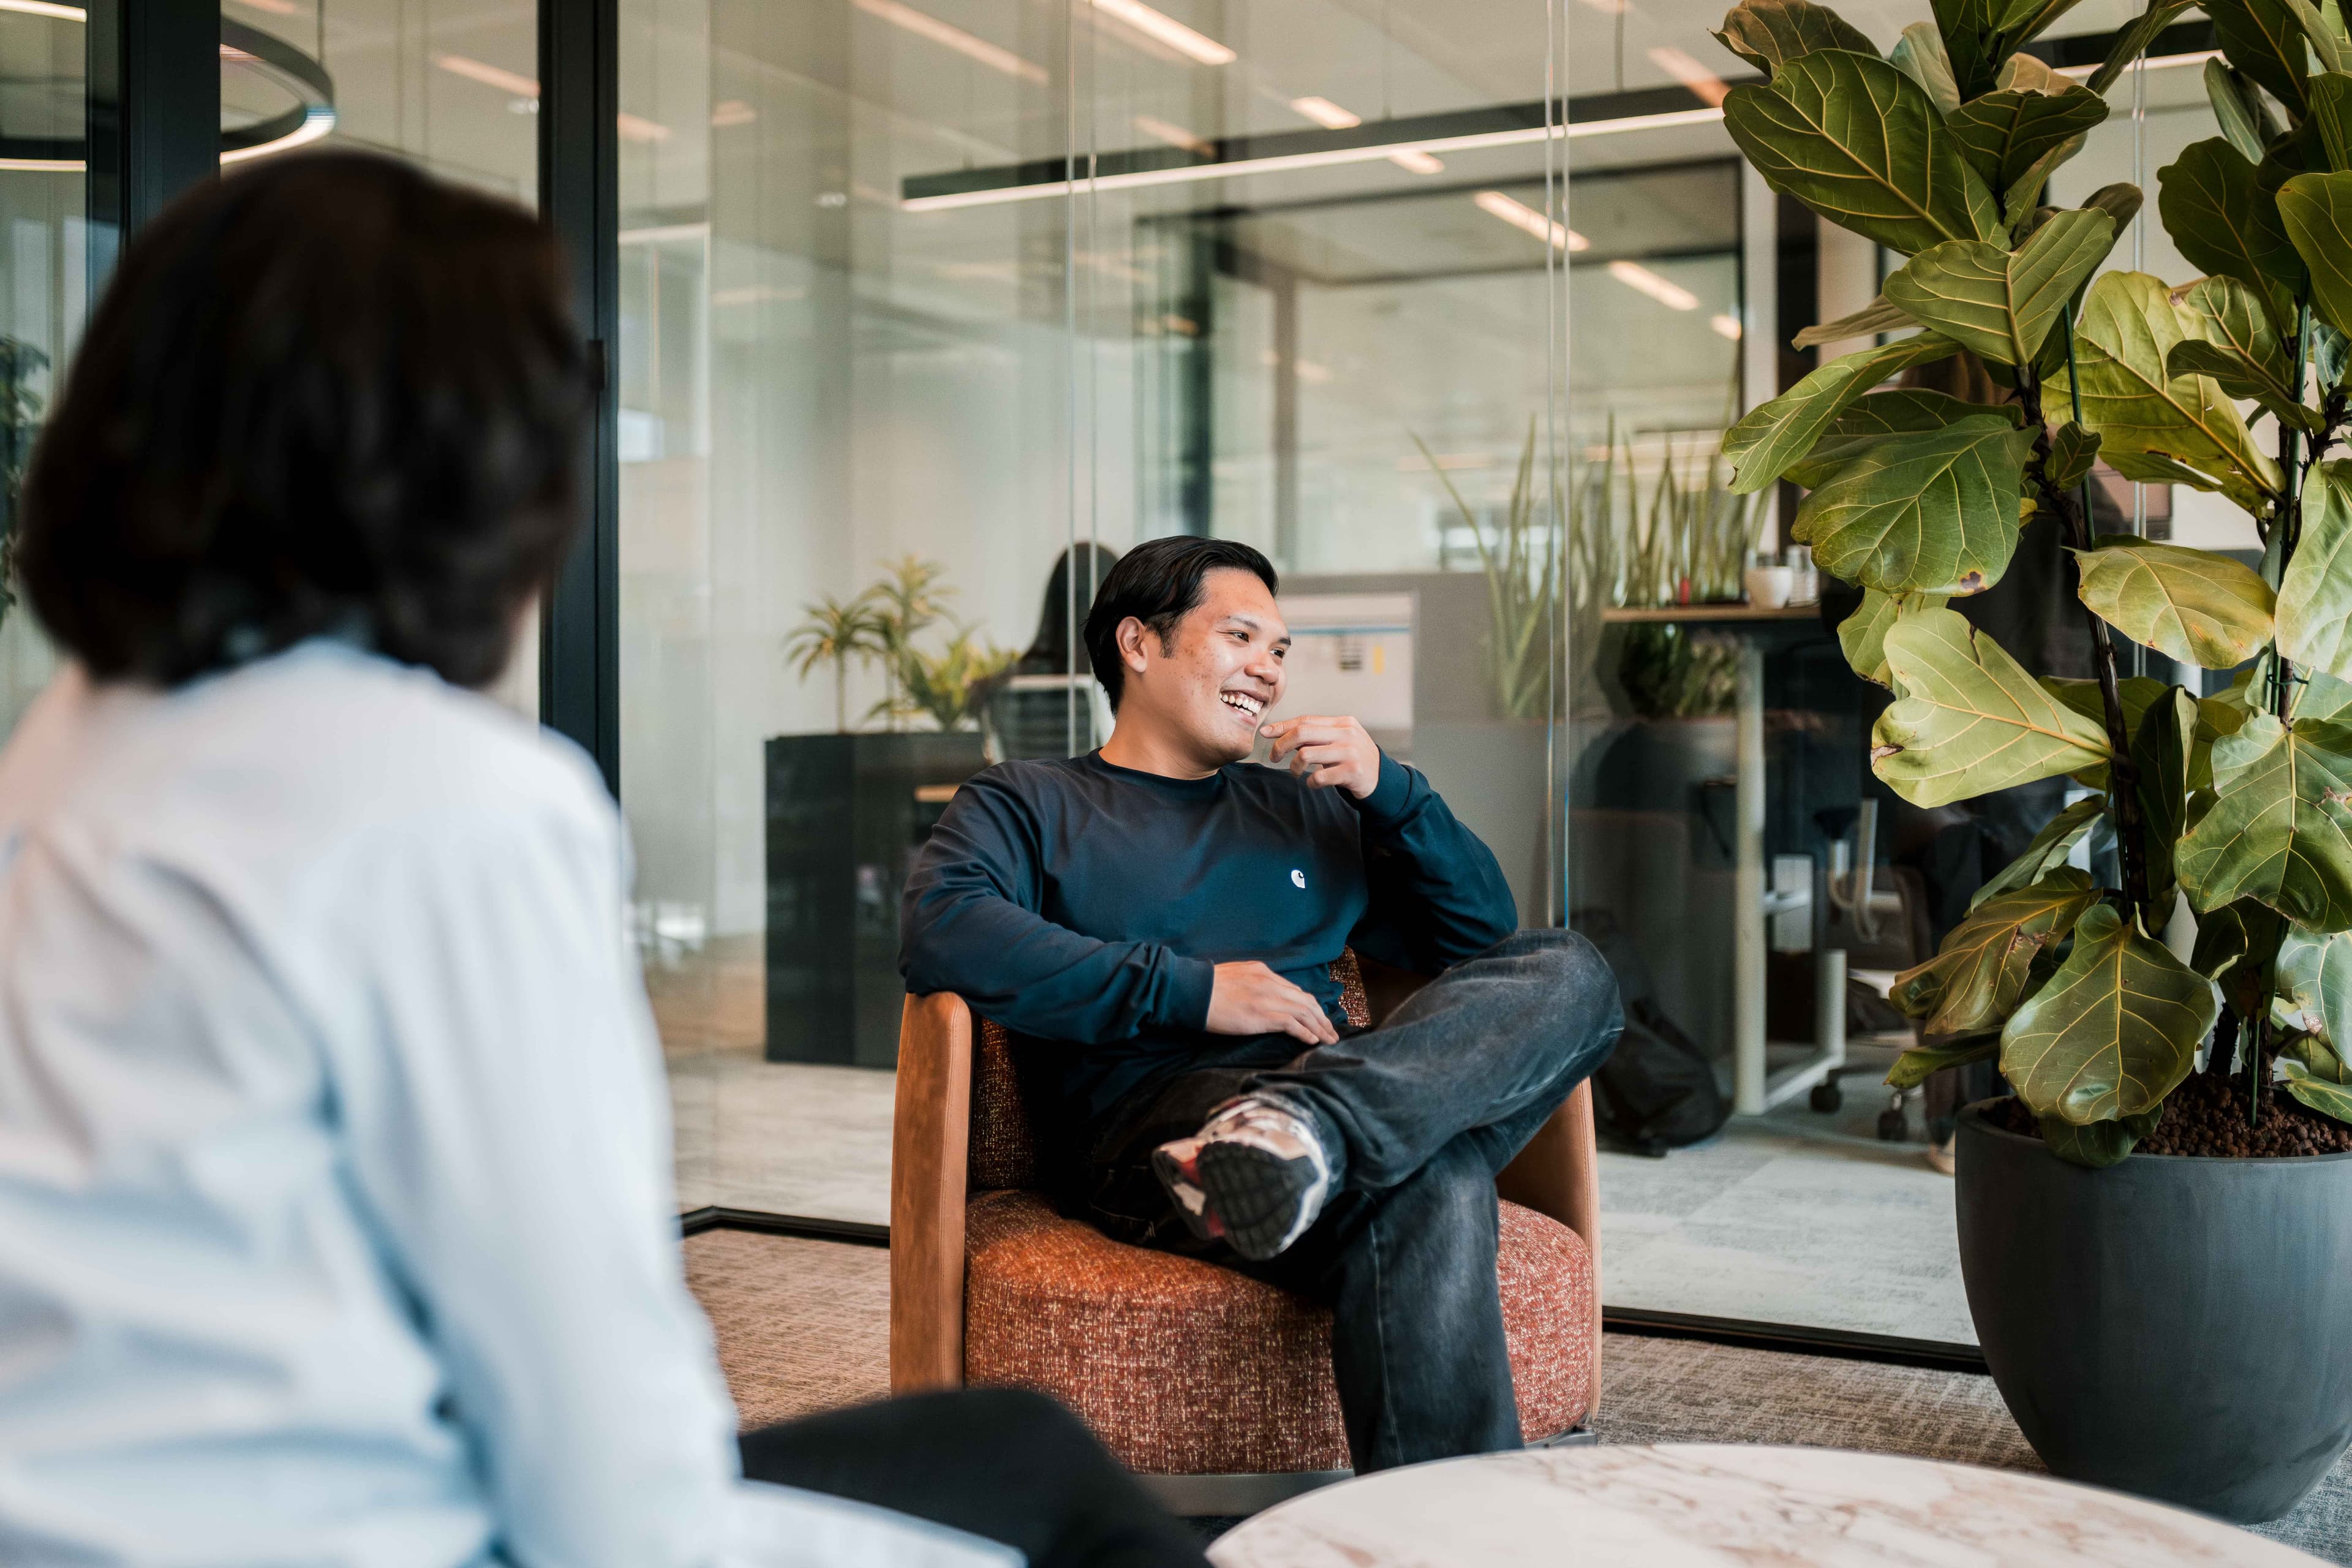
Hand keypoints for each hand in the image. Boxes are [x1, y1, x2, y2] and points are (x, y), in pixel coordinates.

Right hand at [1207, 961, 1340, 1044]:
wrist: (1192, 991)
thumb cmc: (1205, 987)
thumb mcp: (1234, 977)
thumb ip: (1251, 984)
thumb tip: (1257, 997)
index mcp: (1263, 972)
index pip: (1295, 990)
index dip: (1310, 1006)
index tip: (1318, 1017)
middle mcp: (1270, 982)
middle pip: (1306, 1000)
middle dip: (1322, 1017)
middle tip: (1331, 1032)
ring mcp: (1267, 998)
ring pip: (1305, 1012)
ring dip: (1320, 1028)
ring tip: (1329, 1040)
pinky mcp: (1262, 1014)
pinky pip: (1293, 1024)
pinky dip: (1306, 1033)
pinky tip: (1313, 1041)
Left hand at [1261, 715, 1379, 797]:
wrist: (1381, 777)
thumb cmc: (1352, 758)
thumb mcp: (1338, 740)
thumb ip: (1315, 735)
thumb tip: (1278, 732)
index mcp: (1342, 723)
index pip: (1305, 720)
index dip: (1282, 726)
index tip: (1265, 733)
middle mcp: (1347, 734)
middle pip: (1302, 734)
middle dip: (1281, 745)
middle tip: (1274, 757)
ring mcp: (1350, 752)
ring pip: (1306, 754)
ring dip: (1294, 766)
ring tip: (1296, 773)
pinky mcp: (1352, 772)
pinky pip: (1319, 776)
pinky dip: (1310, 782)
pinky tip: (1313, 783)